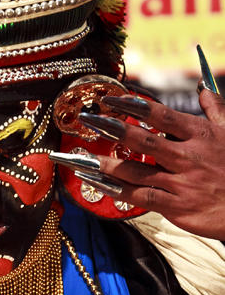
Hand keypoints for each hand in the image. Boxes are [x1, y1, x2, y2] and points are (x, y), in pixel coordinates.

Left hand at [82, 88, 224, 238]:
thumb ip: (215, 109)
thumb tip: (203, 87)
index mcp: (200, 135)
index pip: (159, 115)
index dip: (132, 105)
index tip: (110, 99)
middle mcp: (188, 157)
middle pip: (142, 140)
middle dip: (111, 128)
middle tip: (88, 120)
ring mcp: (181, 183)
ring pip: (135, 171)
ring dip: (106, 163)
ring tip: (83, 157)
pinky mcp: (177, 207)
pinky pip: (140, 197)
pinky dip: (117, 190)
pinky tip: (99, 183)